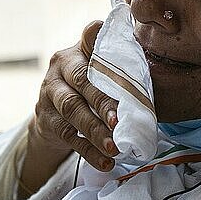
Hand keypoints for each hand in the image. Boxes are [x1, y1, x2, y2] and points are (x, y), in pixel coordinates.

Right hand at [19, 21, 118, 198]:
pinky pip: (68, 135)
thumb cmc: (90, 86)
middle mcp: (60, 65)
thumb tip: (155, 69)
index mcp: (79, 48)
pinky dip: (88, 151)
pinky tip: (106, 162)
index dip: (102, 44)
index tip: (120, 53)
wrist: (53, 112)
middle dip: (103, 102)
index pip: (90, 38)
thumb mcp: (100, 70)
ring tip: (115, 146)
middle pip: (83, 81)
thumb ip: (119, 64)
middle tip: (120, 121)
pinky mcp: (45, 117)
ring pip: (72, 110)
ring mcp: (49, 91)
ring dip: (95, 130)